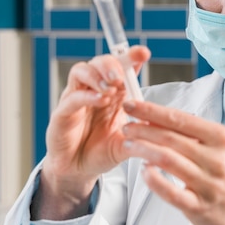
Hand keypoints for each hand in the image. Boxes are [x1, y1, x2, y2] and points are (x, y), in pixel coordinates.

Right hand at [34, 45, 150, 219]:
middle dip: (113, 63)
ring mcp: (76, 100)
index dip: (131, 57)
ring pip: (81, 71)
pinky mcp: (62, 114)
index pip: (121, 67)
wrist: (79, 172)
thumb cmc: (101, 152)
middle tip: (121, 76)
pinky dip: (87, 96)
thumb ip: (142, 132)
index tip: (143, 53)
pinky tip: (101, 100)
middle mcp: (94, 91)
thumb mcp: (127, 142)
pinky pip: (72, 97)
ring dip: (97, 74)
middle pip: (99, 62)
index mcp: (113, 93)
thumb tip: (162, 124)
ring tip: (110, 86)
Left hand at [122, 100, 224, 224]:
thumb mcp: (222, 148)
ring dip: (142, 150)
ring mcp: (208, 183)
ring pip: (166, 160)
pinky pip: (169, 191)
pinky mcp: (199, 206)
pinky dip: (152, 179)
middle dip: (142, 129)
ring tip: (129, 145)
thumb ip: (193, 134)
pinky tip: (144, 171)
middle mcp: (217, 158)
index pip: (180, 119)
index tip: (132, 105)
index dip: (151, 111)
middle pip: (169, 138)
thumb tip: (157, 118)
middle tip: (127, 127)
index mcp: (222, 138)